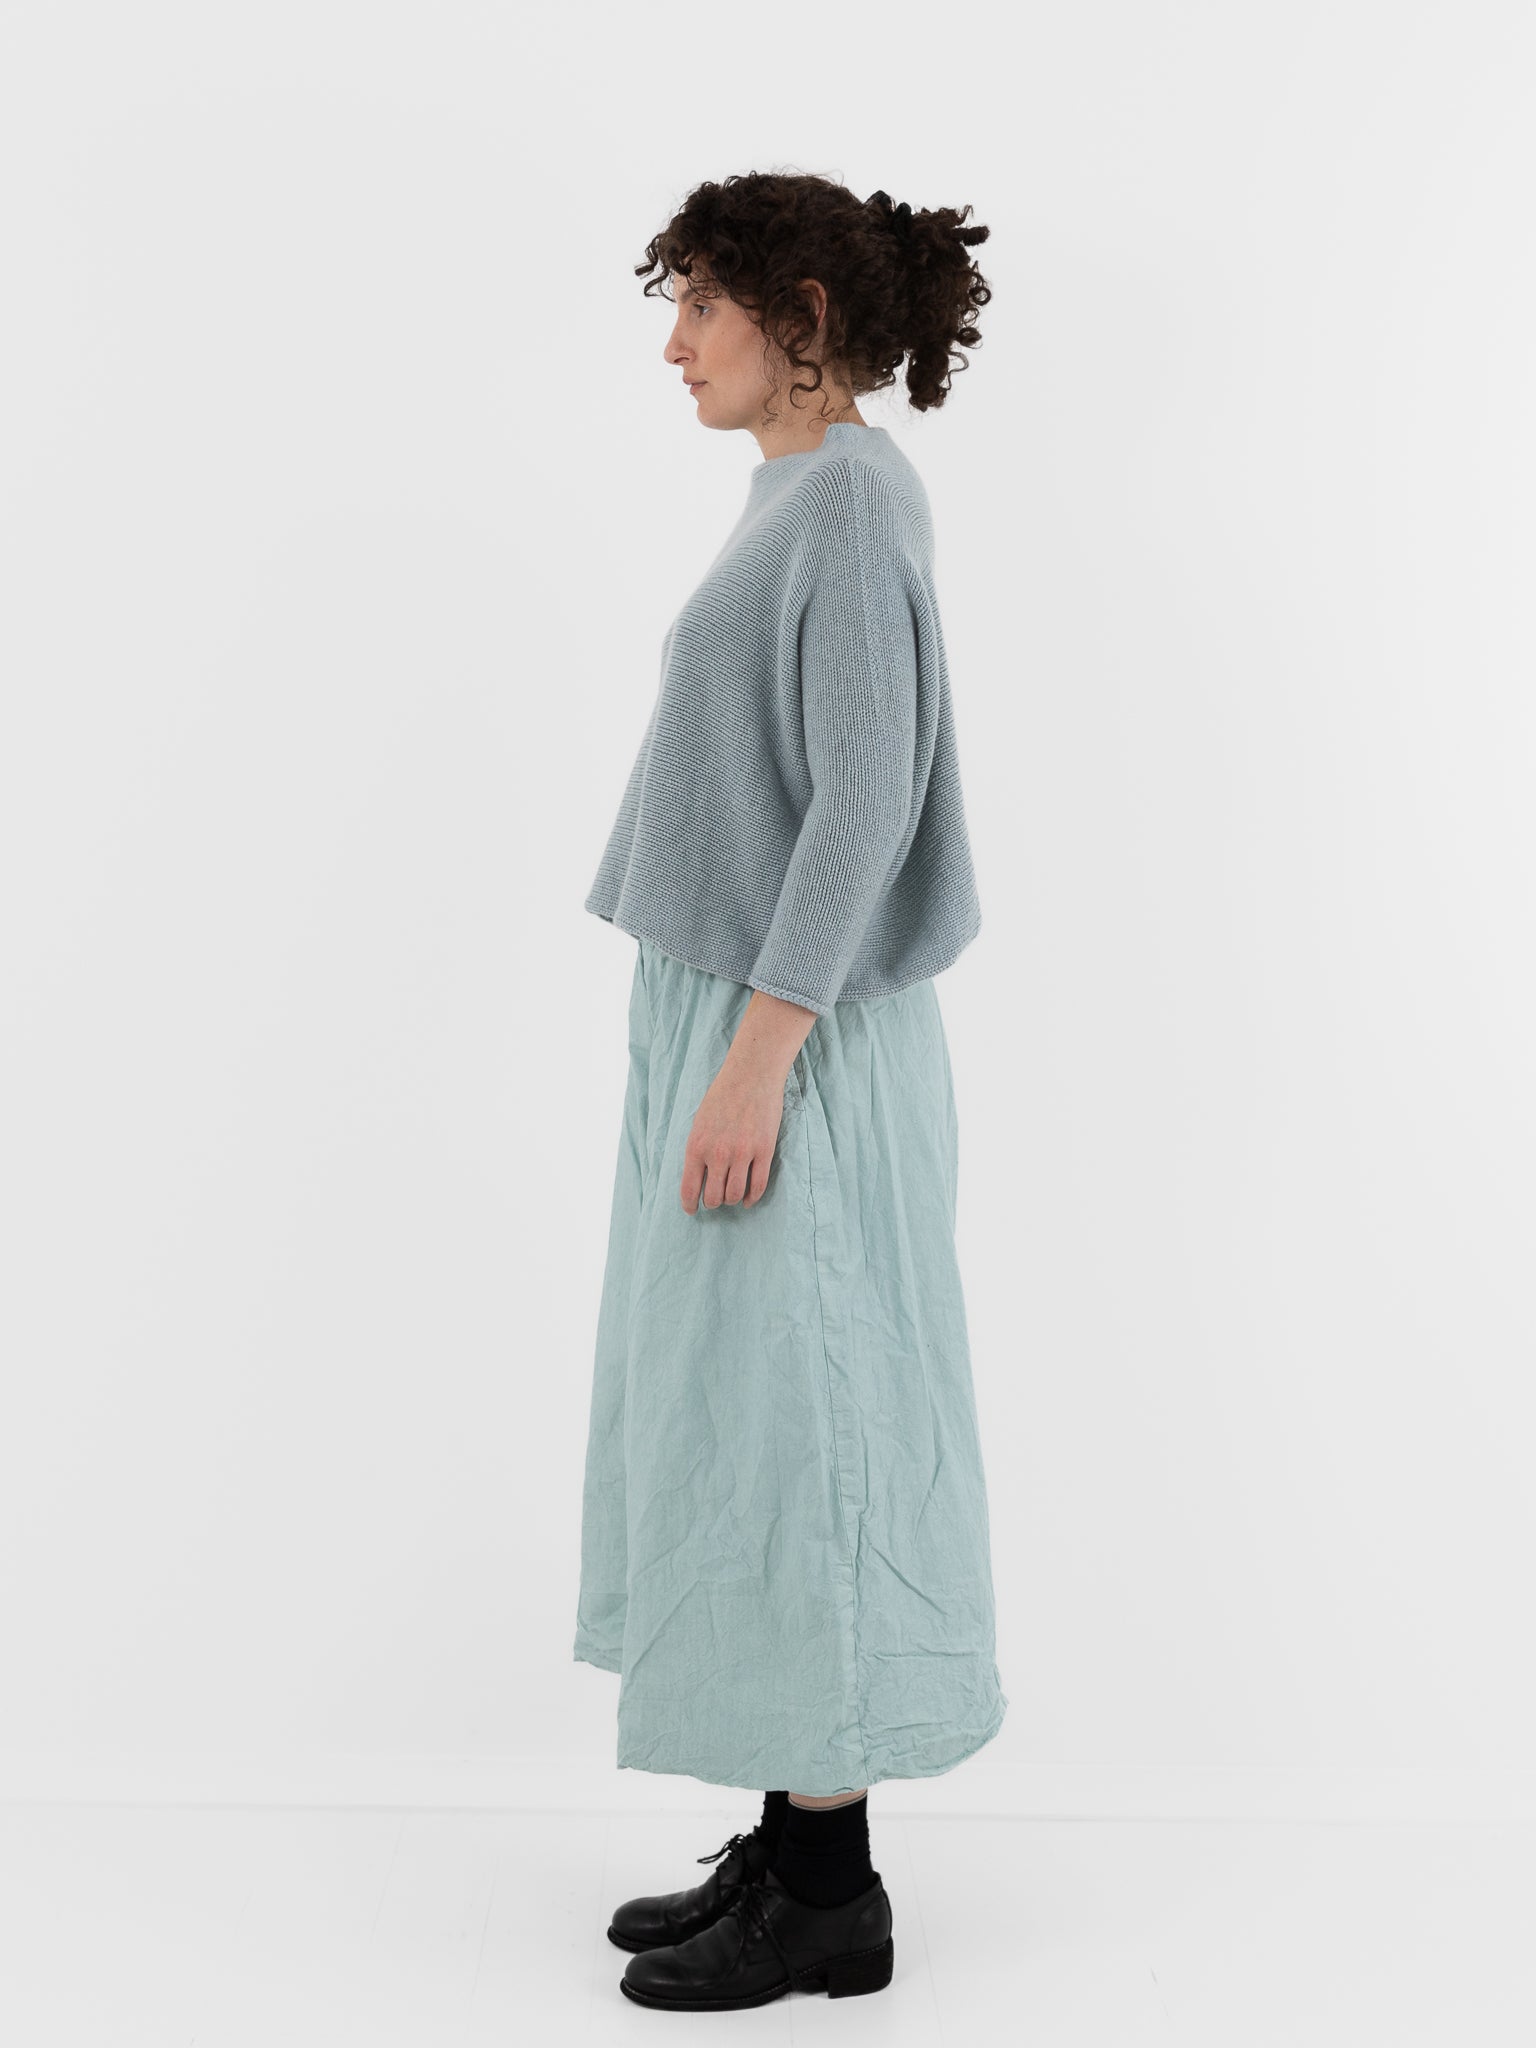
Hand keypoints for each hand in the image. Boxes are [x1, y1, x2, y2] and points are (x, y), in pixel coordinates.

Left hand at [680, 1058, 790, 1214]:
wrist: (750, 1075)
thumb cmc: (722, 1096)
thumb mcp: (699, 1123)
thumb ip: (698, 1151)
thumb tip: (698, 1179)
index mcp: (696, 1146)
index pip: (689, 1189)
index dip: (690, 1205)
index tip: (692, 1210)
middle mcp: (717, 1154)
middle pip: (714, 1197)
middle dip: (714, 1202)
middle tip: (716, 1199)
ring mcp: (742, 1153)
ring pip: (735, 1195)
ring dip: (732, 1200)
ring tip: (732, 1196)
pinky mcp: (764, 1151)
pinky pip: (758, 1186)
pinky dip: (752, 1197)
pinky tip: (748, 1199)